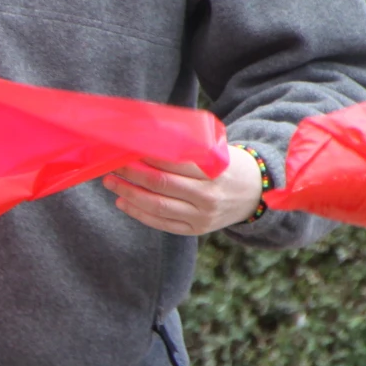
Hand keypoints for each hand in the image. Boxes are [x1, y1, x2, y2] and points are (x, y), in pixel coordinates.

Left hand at [103, 146, 264, 236]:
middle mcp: (208, 197)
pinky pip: (162, 224)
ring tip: (111, 182)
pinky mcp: (196, 230)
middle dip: (132, 174)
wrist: (254, 193)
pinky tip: (123, 201)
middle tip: (113, 164)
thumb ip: (187, 147)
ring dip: (129, 194)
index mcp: (214, 172)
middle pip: (161, 185)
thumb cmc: (227, 165)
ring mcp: (202, 217)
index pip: (173, 163)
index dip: (147, 156)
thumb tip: (147, 135)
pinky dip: (139, 213)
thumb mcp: (215, 151)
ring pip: (158, 206)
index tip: (127, 148)